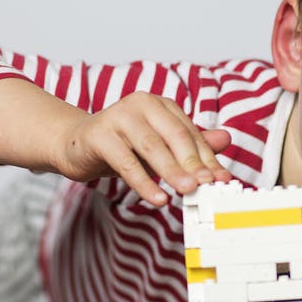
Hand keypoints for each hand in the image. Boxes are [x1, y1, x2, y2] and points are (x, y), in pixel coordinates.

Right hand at [56, 92, 232, 204]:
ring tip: (187, 191)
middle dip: (193, 163)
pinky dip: (144, 182)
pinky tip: (157, 198)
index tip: (221, 180)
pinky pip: (126, 162)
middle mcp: (141, 104)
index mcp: (159, 104)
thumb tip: (226, 139)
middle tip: (208, 185)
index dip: (207, 158)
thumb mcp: (159, 146)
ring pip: (152, 147)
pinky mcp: (99, 134)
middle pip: (174, 136)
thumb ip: (191, 144)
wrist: (76, 144)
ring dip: (171, 171)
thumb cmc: (122, 145)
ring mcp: (118, 116)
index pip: (189, 132)